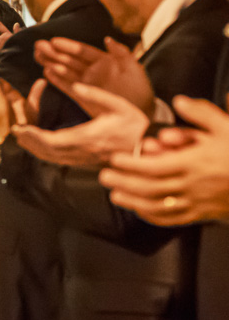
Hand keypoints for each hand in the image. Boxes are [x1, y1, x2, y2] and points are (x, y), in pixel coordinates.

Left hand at [12, 82, 149, 168]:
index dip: (34, 136)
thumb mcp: (118, 105)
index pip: (53, 141)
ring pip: (51, 157)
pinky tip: (38, 145)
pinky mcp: (84, 161)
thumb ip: (95, 95)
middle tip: (16, 130)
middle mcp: (81, 151)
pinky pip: (59, 159)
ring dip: (34, 148)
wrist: (147, 147)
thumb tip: (76, 85)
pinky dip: (45, 152)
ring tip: (22, 136)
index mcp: (87, 137)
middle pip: (47, 151)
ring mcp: (82, 159)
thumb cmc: (134, 125)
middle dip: (29, 141)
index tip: (22, 128)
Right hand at [35, 37, 154, 114]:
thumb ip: (121, 53)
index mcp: (105, 62)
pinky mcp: (82, 96)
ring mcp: (86, 84)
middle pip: (70, 59)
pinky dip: (57, 80)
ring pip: (65, 71)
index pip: (82, 51)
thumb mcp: (134, 68)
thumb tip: (108, 39)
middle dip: (54, 52)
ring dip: (51, 63)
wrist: (141, 114)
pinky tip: (46, 72)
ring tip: (37, 56)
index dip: (68, 45)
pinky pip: (67, 86)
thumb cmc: (140, 90)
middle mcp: (93, 71)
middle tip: (38, 46)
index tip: (54, 41)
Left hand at [99, 95, 228, 224]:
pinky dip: (154, 216)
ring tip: (115, 195)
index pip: (154, 167)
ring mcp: (197, 202)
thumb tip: (179, 100)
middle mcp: (193, 184)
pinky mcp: (203, 213)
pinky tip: (140, 211)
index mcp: (195, 163)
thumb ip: (201, 113)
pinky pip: (174, 219)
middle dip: (124, 183)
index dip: (131, 164)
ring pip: (159, 206)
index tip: (114, 159)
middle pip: (150, 187)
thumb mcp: (226, 126)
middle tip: (104, 177)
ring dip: (133, 202)